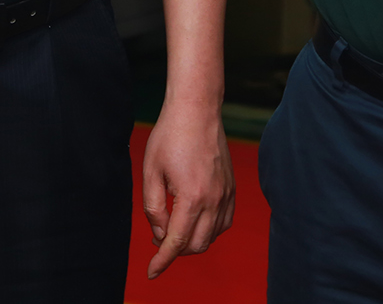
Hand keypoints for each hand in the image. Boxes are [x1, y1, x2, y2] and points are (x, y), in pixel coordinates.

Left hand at [141, 98, 234, 278]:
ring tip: (172, 226)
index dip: (162, 261)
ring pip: (211, 237)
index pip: (177, 242)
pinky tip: (193, 219)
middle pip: (196, 246)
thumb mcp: (151, 172)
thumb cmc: (170, 137)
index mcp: (192, 198)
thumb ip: (153, 208)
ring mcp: (226, 195)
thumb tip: (160, 233)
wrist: (197, 111)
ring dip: (192, 240)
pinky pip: (223, 223)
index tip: (152, 272)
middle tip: (157, 237)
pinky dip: (208, 230)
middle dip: (176, 250)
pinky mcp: (232, 189)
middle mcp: (214, 201)